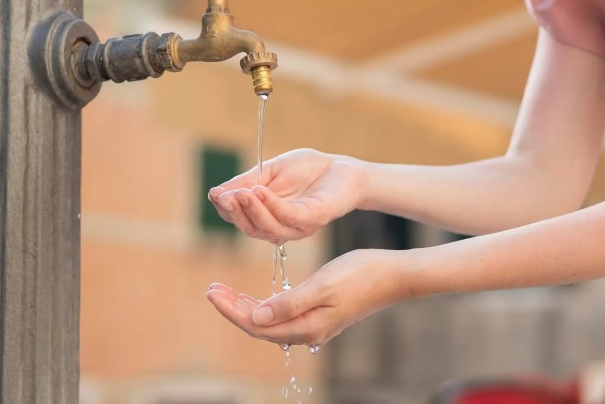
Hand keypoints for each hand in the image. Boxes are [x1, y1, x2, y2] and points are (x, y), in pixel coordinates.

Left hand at [205, 249, 410, 345]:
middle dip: (233, 308)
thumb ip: (289, 303)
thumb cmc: (361, 275)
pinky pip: (282, 316)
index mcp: (306, 325)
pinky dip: (264, 306)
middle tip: (212, 289)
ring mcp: (314, 324)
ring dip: (246, 307)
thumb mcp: (323, 285)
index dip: (231, 309)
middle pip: (259, 325)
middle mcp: (307, 330)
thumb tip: (256, 316)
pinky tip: (256, 297)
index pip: (256, 324)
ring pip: (269, 321)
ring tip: (225, 292)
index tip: (212, 291)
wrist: (393, 275)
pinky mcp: (319, 315)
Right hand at [208, 149, 365, 243]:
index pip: (240, 219)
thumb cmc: (306, 170)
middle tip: (224, 196)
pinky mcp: (314, 219)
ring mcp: (298, 227)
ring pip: (268, 228)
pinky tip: (261, 191)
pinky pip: (289, 217)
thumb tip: (215, 193)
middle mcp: (281, 227)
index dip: (226, 209)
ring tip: (241, 193)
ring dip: (252, 210)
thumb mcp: (269, 172)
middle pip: (251, 229)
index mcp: (267, 217)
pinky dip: (272, 205)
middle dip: (235, 213)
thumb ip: (246, 182)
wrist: (341, 167)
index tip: (215, 194)